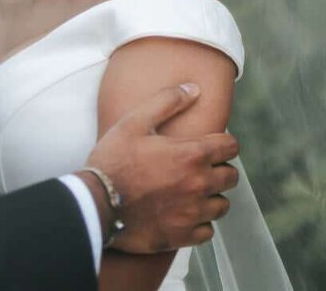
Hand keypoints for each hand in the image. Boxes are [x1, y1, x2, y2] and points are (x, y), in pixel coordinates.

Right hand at [84, 83, 239, 253]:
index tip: (213, 145)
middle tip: (201, 168)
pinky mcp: (181, 236)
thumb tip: (194, 89)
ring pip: (221, 205)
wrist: (94, 203)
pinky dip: (200, 223)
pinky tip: (186, 214)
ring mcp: (192, 213)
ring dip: (212, 197)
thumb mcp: (135, 122)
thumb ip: (167, 101)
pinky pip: (207, 231)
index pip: (231, 146)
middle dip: (220, 169)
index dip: (224, 143)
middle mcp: (198, 184)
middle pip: (231, 176)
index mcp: (192, 155)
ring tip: (194, 192)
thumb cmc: (113, 160)